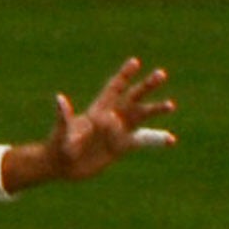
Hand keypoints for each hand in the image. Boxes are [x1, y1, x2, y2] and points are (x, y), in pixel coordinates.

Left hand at [3, 58, 174, 190]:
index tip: (135, 62)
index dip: (124, 75)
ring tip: (171, 104)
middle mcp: (110, 117)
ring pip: (141, 116)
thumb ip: (63, 117)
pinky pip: (142, 141)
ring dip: (155, 110)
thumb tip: (60, 99)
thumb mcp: (61, 131)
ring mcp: (117, 132)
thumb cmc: (57, 146)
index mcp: (97, 110)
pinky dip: (156, 140)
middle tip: (161, 73)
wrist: (61, 166)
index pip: (113, 88)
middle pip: (132, 97)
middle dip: (146, 85)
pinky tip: (171, 140)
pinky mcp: (121, 147)